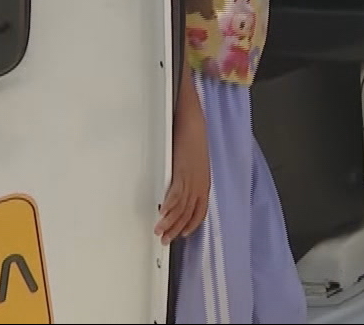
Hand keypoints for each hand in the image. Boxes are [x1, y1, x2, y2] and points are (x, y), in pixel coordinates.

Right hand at [156, 88, 209, 242]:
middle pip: (189, 214)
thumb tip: (178, 186)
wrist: (193, 124)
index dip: (191, 224)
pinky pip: (176, 195)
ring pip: (182, 208)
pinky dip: (169, 206)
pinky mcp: (183, 173)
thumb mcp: (194, 163)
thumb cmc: (193, 139)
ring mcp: (192, 180)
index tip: (182, 233)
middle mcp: (200, 185)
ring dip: (170, 222)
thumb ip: (188, 176)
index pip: (199, 211)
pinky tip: (162, 214)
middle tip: (166, 240)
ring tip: (160, 232)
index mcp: (203, 184)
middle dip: (176, 229)